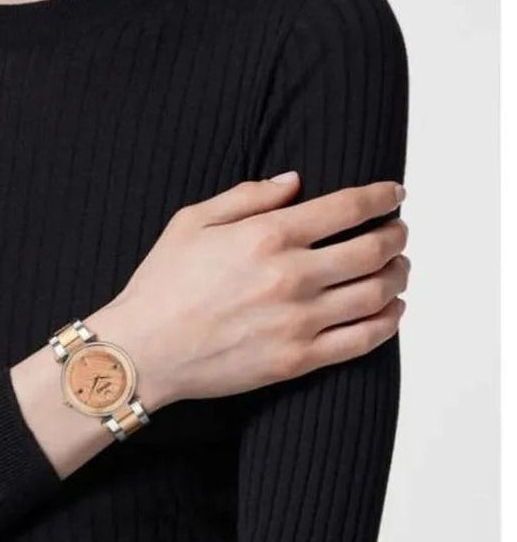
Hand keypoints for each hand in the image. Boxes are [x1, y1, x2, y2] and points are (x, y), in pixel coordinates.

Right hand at [87, 171, 408, 410]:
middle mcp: (291, 276)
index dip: (381, 196)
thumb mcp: (191, 222)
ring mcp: (299, 322)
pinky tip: (392, 309)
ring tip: (398, 268)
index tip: (394, 193)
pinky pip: (364, 340)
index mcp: (267, 236)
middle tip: (398, 231)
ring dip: (399, 275)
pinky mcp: (298, 360)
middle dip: (396, 235)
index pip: (348, 208)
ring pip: (378, 293)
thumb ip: (247, 196)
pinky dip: (389, 321)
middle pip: (374, 249)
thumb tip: (294, 182)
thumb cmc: (161, 286)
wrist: (144, 351)